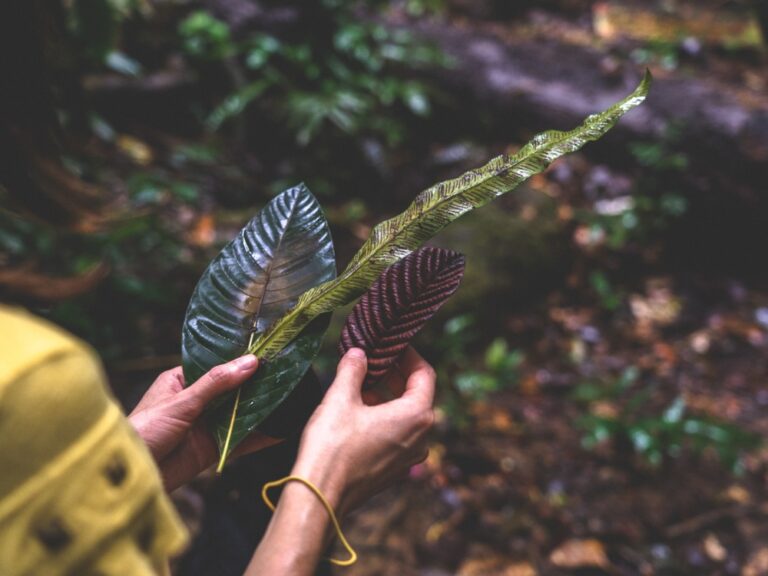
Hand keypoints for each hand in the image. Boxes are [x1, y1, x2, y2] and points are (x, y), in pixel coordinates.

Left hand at [129, 355, 279, 490]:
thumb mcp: (181, 403)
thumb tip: (249, 362)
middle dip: (255, 385)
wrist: (128, 477)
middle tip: (286, 375)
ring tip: (290, 398)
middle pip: (232, 391)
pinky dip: (259, 437)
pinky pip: (240, 441)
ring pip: (238, 415)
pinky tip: (280, 431)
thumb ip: (216, 383)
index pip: (217, 366)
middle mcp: (195, 402)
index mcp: (181, 381)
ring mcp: (204, 426)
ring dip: (260, 410)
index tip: (266, 353)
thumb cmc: (143, 431)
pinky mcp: (211, 449)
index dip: (240, 361)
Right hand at [292, 346, 435, 514]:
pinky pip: (397, 435)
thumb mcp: (340, 398)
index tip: (391, 344)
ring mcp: (409, 457)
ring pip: (406, 416)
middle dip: (396, 375)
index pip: (425, 374)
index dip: (408, 355)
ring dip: (387, 396)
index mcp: (416, 415)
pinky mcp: (394, 470)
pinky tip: (358, 411)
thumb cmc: (332, 446)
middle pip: (417, 395)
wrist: (319, 495)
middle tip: (374, 360)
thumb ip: (353, 369)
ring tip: (361, 384)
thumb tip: (358, 353)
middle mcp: (421, 437)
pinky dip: (384, 418)